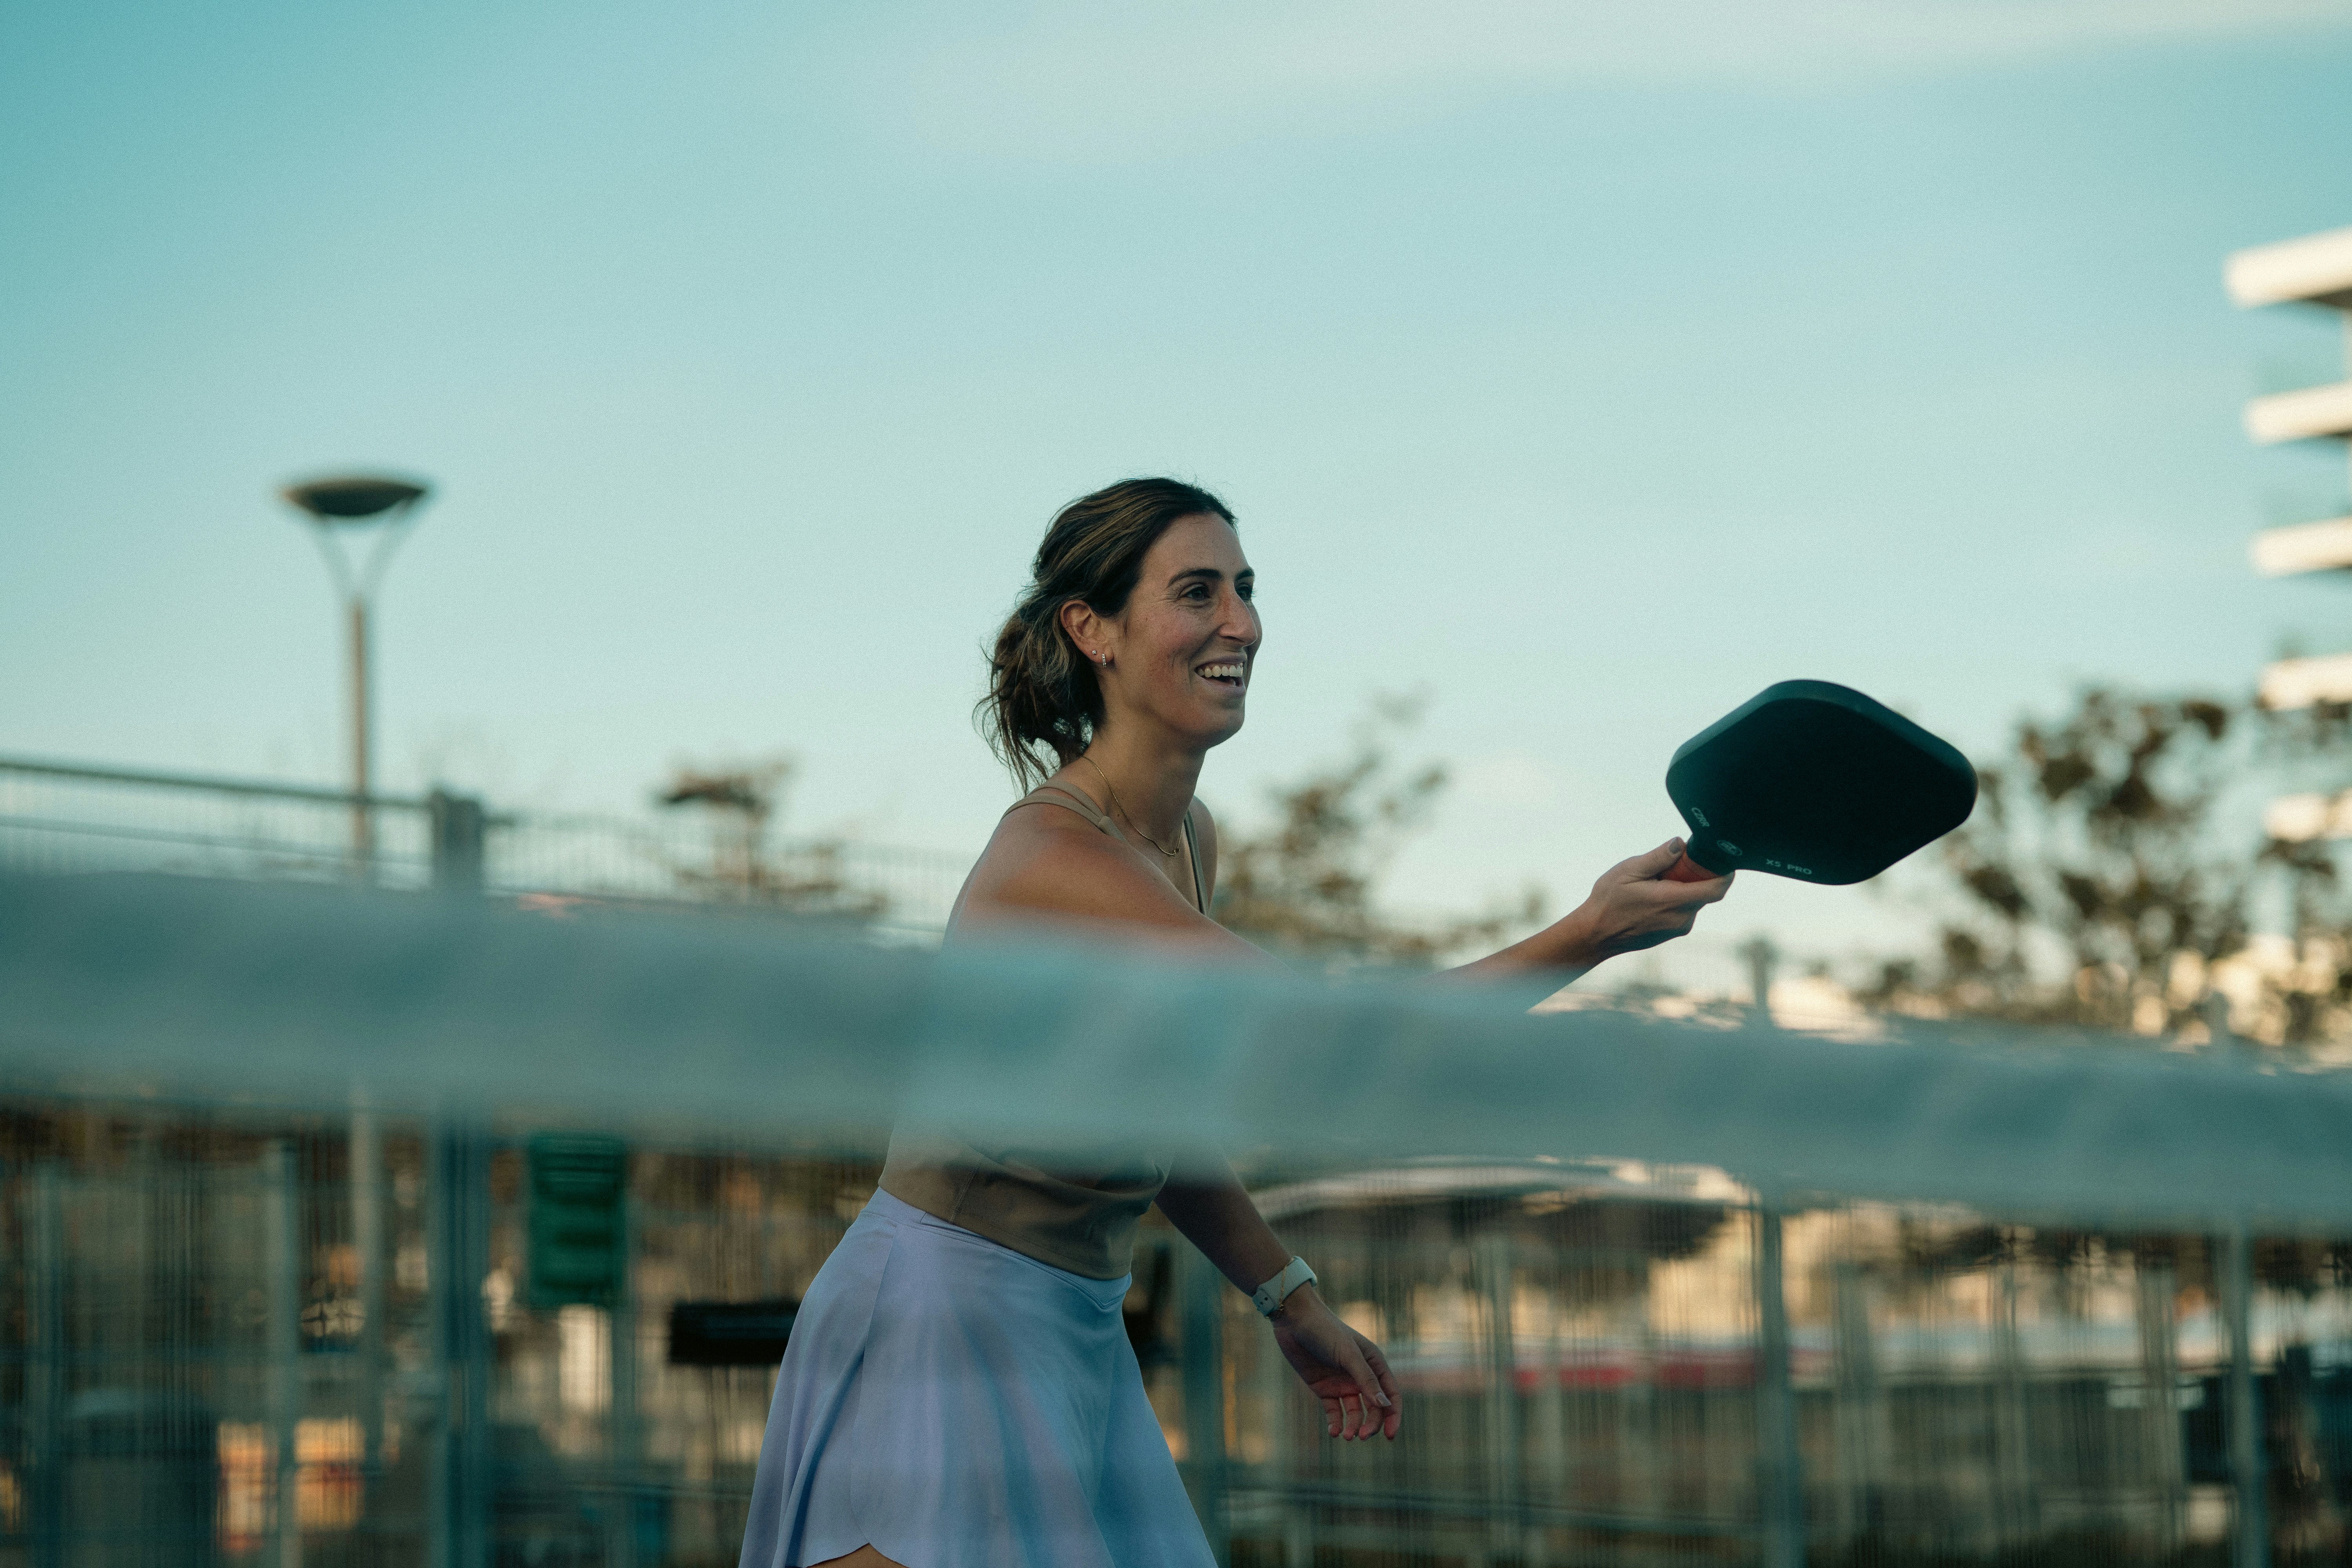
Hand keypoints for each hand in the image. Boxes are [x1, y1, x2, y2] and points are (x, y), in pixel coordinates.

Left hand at [1268, 1287, 1400, 1440]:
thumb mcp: (1348, 1354)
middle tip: (1361, 1436)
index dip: (1393, 1416)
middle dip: (1371, 1424)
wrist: (1294, 1321)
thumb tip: (1384, 1405)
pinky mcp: (1324, 1388)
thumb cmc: (1325, 1330)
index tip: (1390, 1435)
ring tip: (1346, 1435)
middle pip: (1374, 1408)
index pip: (1390, 1394)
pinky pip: (1334, 1411)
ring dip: (1353, 1425)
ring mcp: (1342, 1383)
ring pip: (1354, 1412)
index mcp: (1374, 1363)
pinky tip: (1334, 1432)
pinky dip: (1336, 1423)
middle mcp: (1361, 1375)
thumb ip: (1366, 1379)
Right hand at [1563, 838, 1731, 959]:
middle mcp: (1681, 918)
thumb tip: (1681, 843)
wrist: (1595, 934)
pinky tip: (1653, 896)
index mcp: (1673, 901)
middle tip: (1674, 864)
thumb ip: (1658, 857)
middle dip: (1697, 875)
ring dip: (1684, 887)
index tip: (1718, 858)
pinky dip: (1677, 899)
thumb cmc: (1608, 901)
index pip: (1716, 888)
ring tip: (1656, 882)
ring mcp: (1678, 928)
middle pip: (1706, 892)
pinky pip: (1684, 911)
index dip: (1725, 872)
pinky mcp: (1672, 933)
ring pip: (1694, 901)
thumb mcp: (1629, 870)